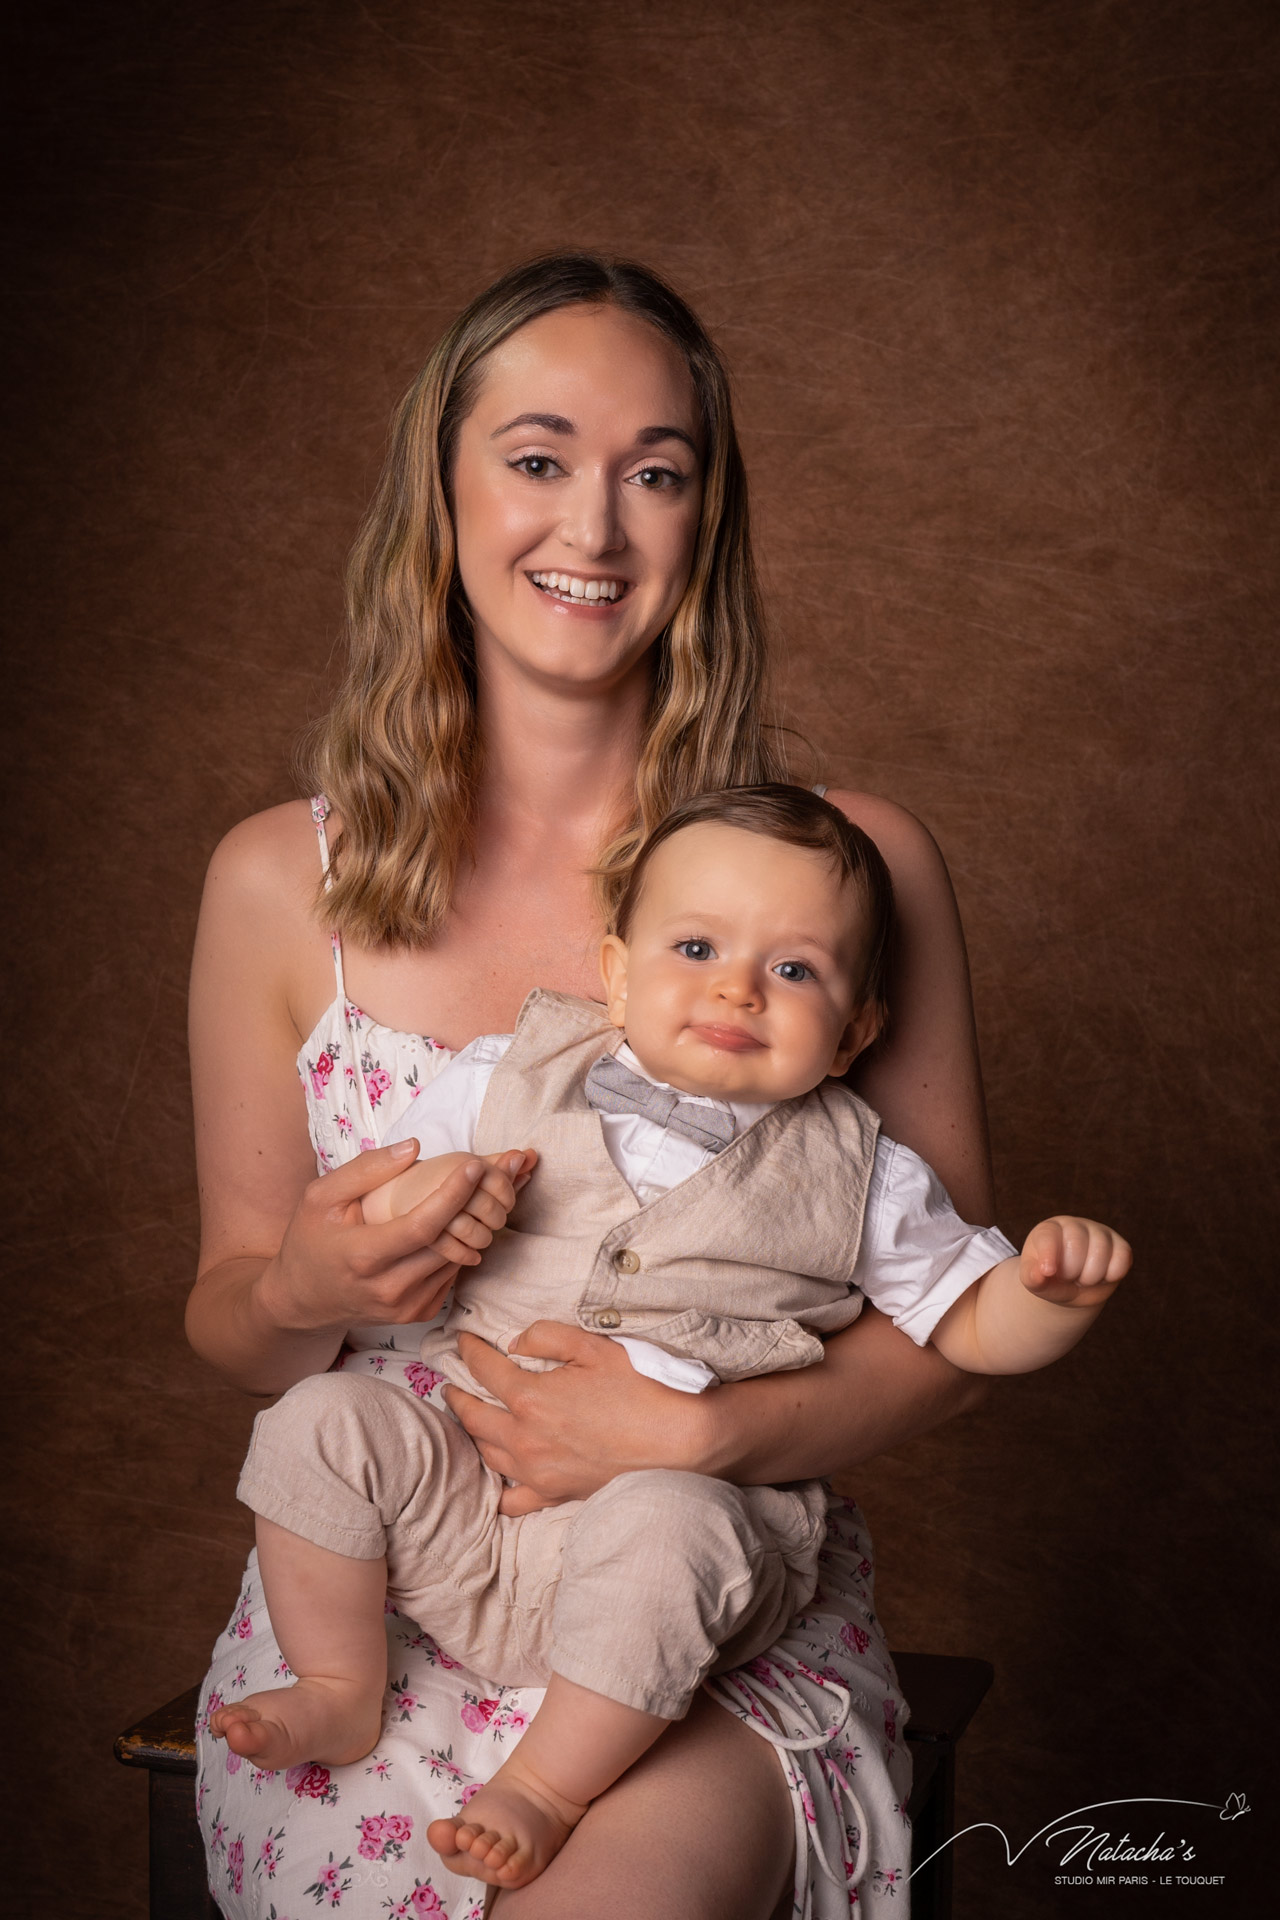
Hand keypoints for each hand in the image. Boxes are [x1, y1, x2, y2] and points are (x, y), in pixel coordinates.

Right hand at [257, 1141, 519, 1334]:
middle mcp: (389, 1288)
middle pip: (448, 1243)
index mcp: (363, 1256)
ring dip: (476, 1224)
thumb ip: (365, 1170)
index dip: (453, 1196)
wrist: (301, 1299)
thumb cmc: (309, 1241)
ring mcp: (406, 1306)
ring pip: (457, 1259)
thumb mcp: (320, 1197)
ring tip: (487, 1189)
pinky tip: (463, 1221)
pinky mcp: (418, 1313)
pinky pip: (451, 1273)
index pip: (422, 1226)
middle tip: (496, 1171)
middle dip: (476, 1204)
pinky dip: (461, 1246)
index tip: (474, 1166)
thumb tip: (414, 1148)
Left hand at [443, 1322, 703, 1516]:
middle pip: (473, 1417)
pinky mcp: (554, 1494)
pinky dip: (497, 1486)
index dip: (469, 1352)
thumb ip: (547, 1337)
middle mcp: (525, 1439)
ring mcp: (537, 1472)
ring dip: (473, 1434)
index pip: (484, 1370)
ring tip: (472, 1420)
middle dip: (457, 1396)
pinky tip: (496, 1476)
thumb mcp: (594, 1347)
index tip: (462, 1342)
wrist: (677, 1440)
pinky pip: (510, 1499)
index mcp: (530, 1398)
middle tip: (452, 1385)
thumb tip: (515, 1343)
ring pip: (486, 1454)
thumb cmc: (639, 1388)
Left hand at [1019, 1216, 1131, 1307]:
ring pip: (1100, 1252)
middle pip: (1076, 1246)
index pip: (1049, 1236)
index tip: (1048, 1271)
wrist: (1074, 1289)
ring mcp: (1100, 1233)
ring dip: (1091, 1277)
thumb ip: (1032, 1278)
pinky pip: (1122, 1259)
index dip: (1049, 1255)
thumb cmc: (1051, 1280)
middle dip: (1071, 1272)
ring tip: (1082, 1277)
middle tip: (1068, 1277)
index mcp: (1048, 1230)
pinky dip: (1111, 1275)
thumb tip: (1041, 1272)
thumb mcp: (1035, 1282)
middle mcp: (1075, 1225)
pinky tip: (1102, 1276)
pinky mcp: (1120, 1246)